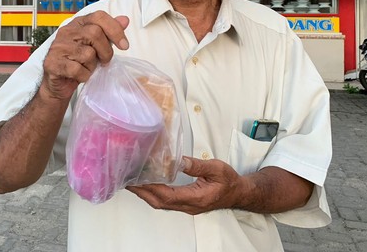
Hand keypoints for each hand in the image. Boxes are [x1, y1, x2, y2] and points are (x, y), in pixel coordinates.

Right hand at [40, 11, 129, 100]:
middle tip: (105, 61)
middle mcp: (67, 31)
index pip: (98, 16)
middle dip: (106, 51)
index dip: (115, 29)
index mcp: (78, 23)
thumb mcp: (96, 45)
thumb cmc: (78, 61)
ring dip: (92, 66)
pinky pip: (77, 69)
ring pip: (87, 54)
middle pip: (95, 33)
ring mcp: (58, 47)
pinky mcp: (53, 62)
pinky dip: (83, 76)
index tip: (124, 45)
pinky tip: (78, 75)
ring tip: (86, 67)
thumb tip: (124, 20)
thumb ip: (109, 32)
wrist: (60, 82)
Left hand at [126, 156, 242, 214]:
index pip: (168, 196)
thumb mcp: (216, 168)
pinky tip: (146, 185)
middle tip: (127, 179)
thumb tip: (179, 160)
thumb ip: (197, 165)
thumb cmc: (229, 182)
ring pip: (160, 203)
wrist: (238, 193)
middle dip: (142, 192)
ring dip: (145, 194)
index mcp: (197, 198)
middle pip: (159, 202)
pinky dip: (153, 194)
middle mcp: (189, 205)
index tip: (138, 179)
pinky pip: (165, 202)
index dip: (151, 188)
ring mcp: (186, 207)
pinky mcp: (185, 204)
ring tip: (132, 181)